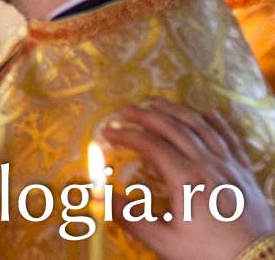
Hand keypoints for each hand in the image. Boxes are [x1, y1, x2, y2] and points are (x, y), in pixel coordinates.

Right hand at [104, 99, 274, 259]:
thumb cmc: (209, 253)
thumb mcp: (166, 242)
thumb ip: (132, 218)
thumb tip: (100, 196)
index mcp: (186, 179)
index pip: (150, 146)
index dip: (126, 136)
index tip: (107, 133)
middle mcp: (208, 165)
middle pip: (174, 130)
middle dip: (147, 116)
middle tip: (125, 110)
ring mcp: (230, 167)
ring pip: (201, 129)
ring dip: (177, 112)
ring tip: (158, 102)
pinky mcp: (246, 174)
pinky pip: (231, 141)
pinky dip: (218, 124)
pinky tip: (209, 113)